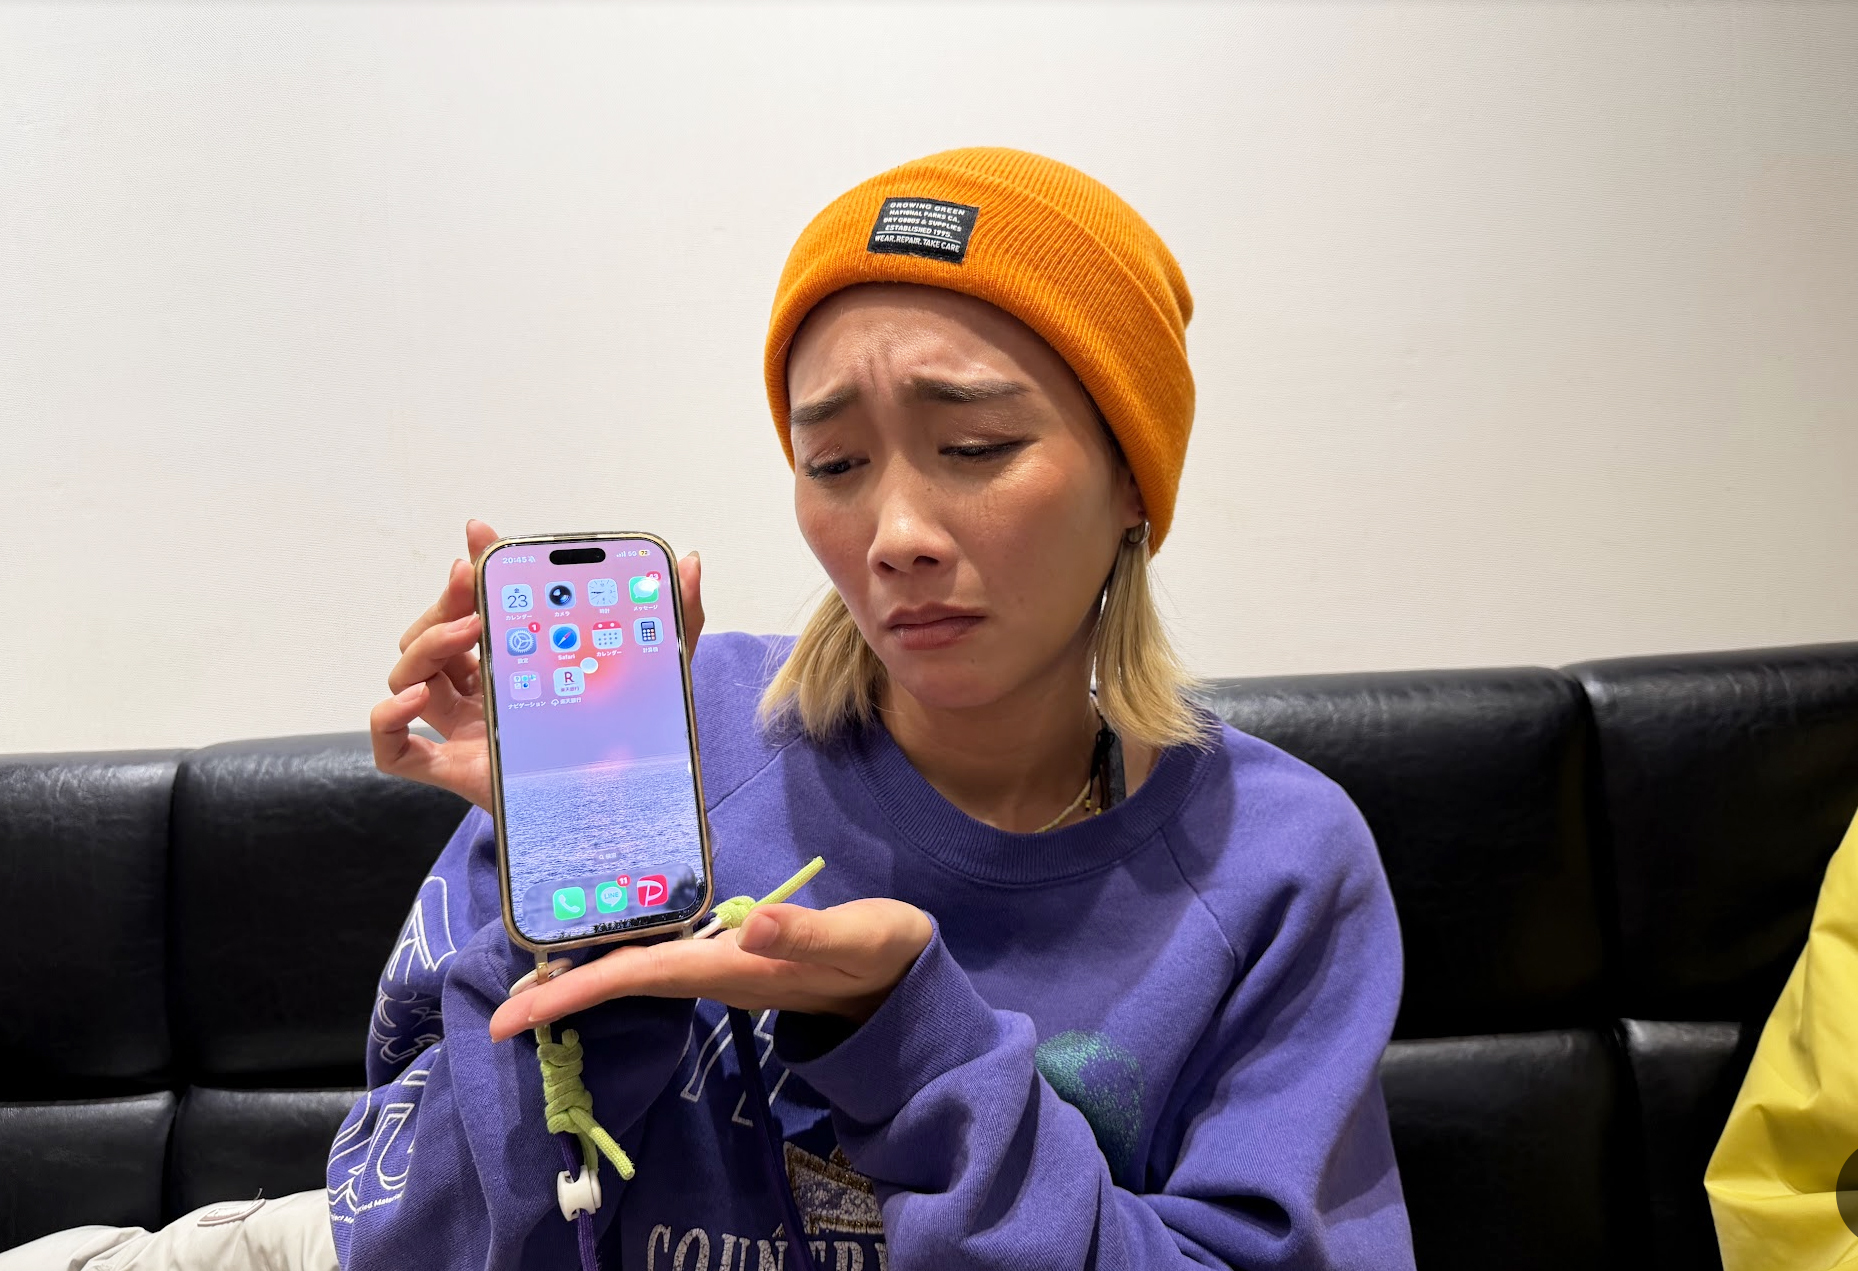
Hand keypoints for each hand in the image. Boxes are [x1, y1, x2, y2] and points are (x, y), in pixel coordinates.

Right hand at [370, 519, 706, 809]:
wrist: (636, 812)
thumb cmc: (635, 742)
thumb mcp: (658, 672)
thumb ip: (676, 618)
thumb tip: (691, 562)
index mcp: (517, 666)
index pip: (477, 607)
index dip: (471, 571)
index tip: (479, 538)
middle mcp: (484, 695)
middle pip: (434, 635)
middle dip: (445, 601)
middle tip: (471, 584)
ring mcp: (465, 732)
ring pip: (408, 675)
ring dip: (425, 642)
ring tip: (467, 632)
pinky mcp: (455, 772)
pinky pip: (394, 750)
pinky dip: (387, 718)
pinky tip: (416, 696)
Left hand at [487, 899, 933, 1041]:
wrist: (908, 983)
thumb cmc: (884, 956)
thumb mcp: (859, 939)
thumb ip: (806, 934)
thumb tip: (749, 924)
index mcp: (733, 968)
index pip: (636, 978)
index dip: (572, 993)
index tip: (513, 1015)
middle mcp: (717, 974)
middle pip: (624, 982)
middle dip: (562, 995)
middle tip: (501, 1008)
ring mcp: (724, 969)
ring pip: (640, 974)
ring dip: (588, 978)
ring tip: (534, 979)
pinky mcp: (735, 958)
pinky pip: (665, 961)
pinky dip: (625, 957)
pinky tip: (608, 944)